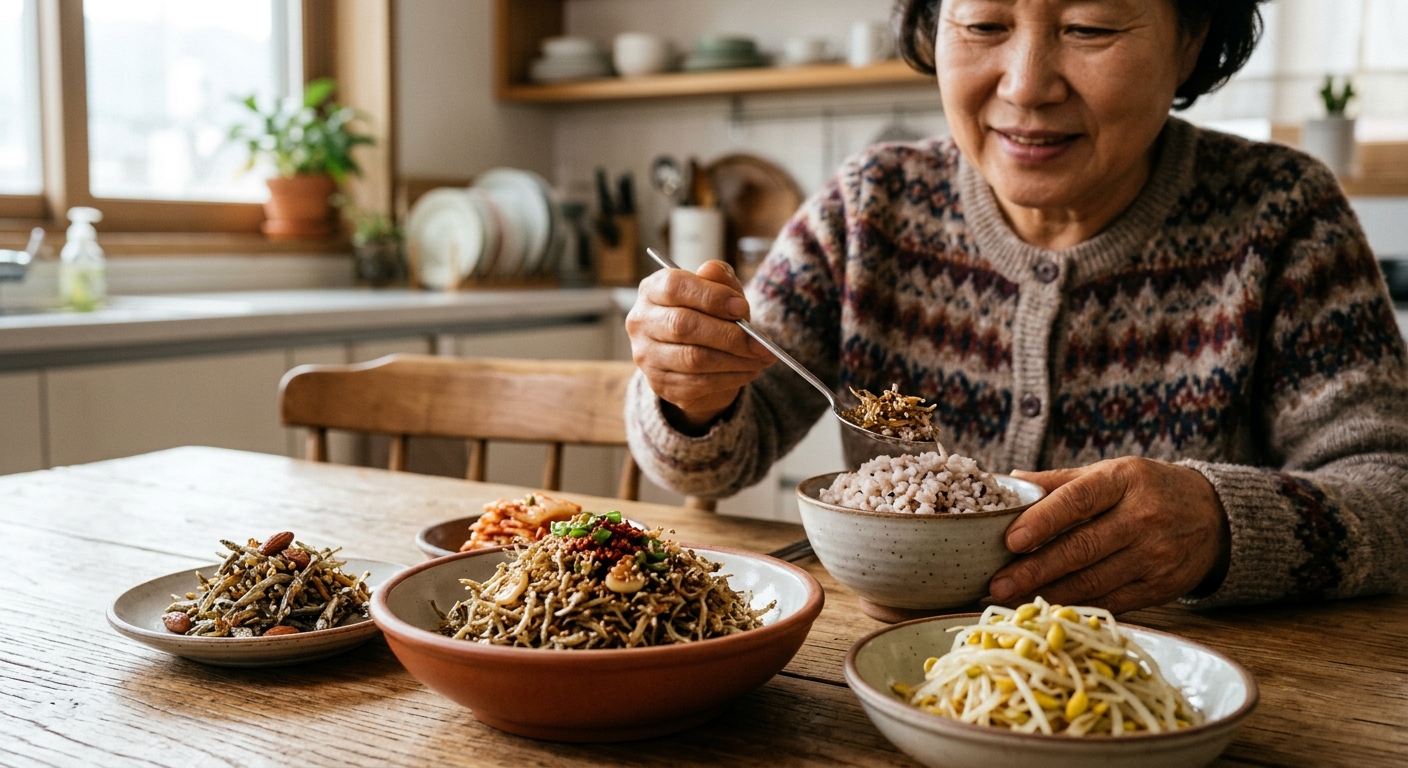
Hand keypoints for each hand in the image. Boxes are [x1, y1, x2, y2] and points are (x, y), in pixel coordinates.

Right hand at [625, 261, 775, 430]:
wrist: (697, 356)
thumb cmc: (709, 315)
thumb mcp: (719, 290)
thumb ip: (719, 278)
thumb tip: (711, 269)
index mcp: (652, 290)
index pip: (675, 287)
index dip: (711, 297)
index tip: (742, 308)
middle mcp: (641, 322)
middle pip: (684, 326)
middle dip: (730, 335)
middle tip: (761, 343)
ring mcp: (647, 356)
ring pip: (694, 359)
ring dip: (735, 360)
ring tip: (761, 358)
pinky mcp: (660, 383)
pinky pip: (698, 383)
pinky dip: (730, 378)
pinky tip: (749, 371)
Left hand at [988, 457, 1229, 613]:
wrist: (1214, 515)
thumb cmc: (1148, 490)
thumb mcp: (1111, 473)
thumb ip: (1060, 482)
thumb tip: (1008, 482)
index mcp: (1124, 480)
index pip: (1078, 500)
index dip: (1043, 521)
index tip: (1010, 540)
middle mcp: (1142, 517)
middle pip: (1082, 547)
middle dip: (1035, 569)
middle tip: (997, 584)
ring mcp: (1155, 555)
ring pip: (1094, 580)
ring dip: (1049, 593)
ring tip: (1011, 600)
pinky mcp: (1162, 587)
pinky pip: (1111, 601)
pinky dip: (1076, 606)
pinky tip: (1047, 608)